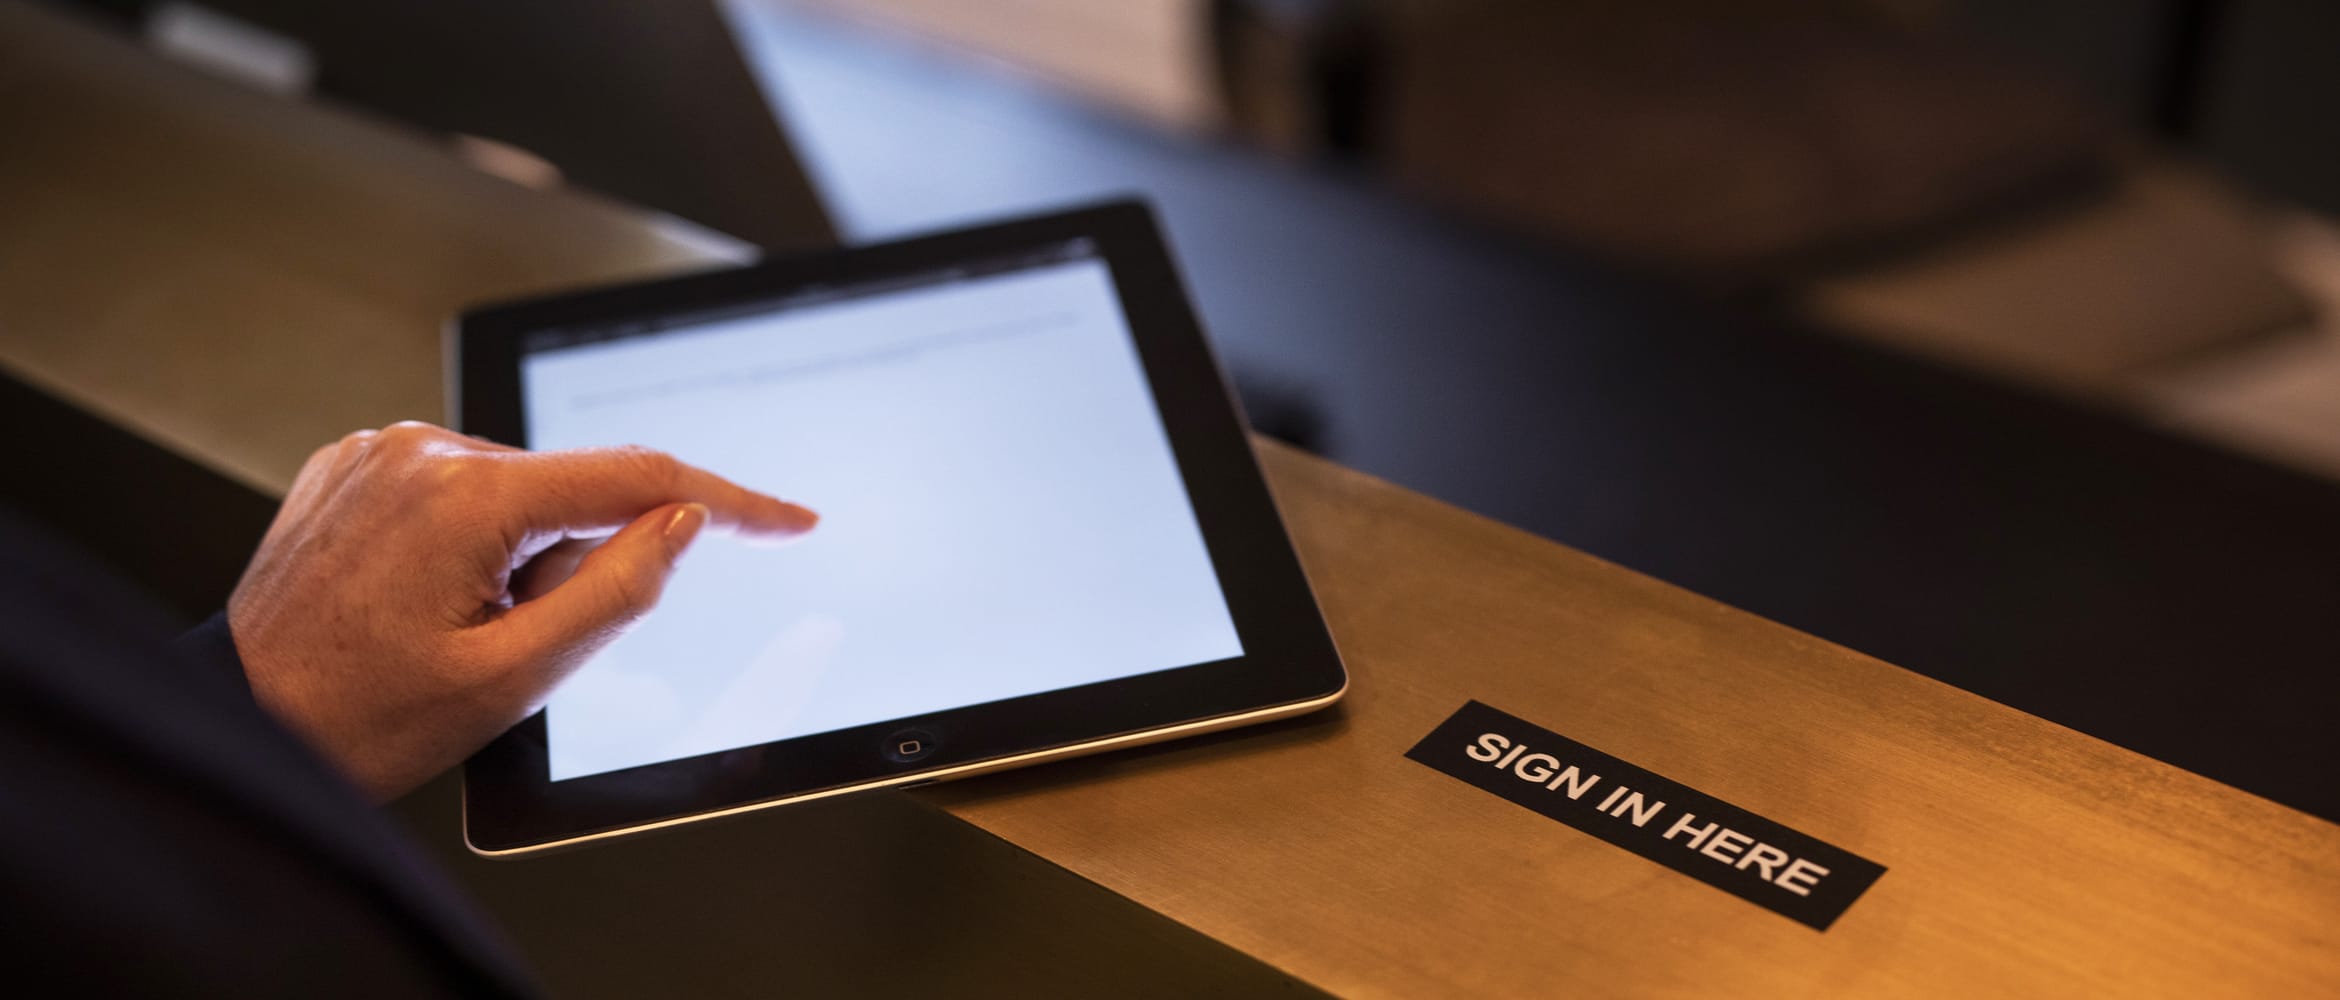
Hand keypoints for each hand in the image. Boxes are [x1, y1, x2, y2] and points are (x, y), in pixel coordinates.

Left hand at [227, 421, 816, 800]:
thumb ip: (615, 590)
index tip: (791, 519)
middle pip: (571, 493)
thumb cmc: (361, 717)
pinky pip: (459, 489)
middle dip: (573, 564)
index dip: (732, 501)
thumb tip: (683, 520)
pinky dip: (472, 539)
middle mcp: (420, 449)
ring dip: (519, 555)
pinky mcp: (354, 464)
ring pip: (517, 493)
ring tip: (450, 628)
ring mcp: (380, 451)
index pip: (638, 478)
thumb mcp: (514, 676)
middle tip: (509, 641)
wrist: (243, 721)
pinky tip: (423, 598)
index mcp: (466, 495)